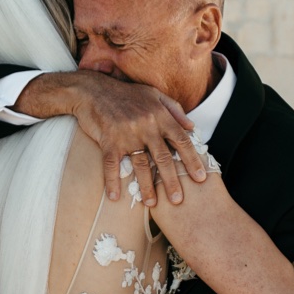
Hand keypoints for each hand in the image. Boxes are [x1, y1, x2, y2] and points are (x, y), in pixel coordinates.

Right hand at [22, 71, 203, 206]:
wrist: (93, 90)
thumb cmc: (126, 93)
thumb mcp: (154, 94)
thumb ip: (175, 110)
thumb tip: (192, 127)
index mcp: (160, 116)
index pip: (182, 141)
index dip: (192, 160)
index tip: (201, 178)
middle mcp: (147, 126)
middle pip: (163, 158)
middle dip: (172, 181)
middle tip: (178, 200)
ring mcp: (127, 134)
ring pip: (140, 165)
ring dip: (146, 186)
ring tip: (152, 203)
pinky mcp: (109, 140)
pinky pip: (111, 165)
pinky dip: (112, 181)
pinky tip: (115, 197)